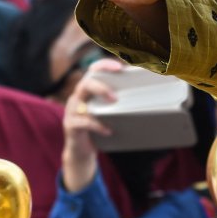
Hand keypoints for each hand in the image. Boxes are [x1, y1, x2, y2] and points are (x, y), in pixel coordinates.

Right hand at [61, 59, 123, 191]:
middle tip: (115, 97)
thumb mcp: (108, 112)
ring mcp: (71, 111)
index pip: (93, 71)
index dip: (104, 65)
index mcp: (88, 90)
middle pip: (85, 84)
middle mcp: (77, 97)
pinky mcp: (70, 126)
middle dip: (101, 87)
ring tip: (114, 106)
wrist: (82, 151)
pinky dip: (97, 126)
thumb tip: (145, 95)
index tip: (119, 67)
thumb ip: (118, 102)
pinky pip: (82, 123)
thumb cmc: (99, 127)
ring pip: (80, 102)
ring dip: (98, 104)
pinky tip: (109, 131)